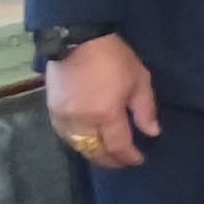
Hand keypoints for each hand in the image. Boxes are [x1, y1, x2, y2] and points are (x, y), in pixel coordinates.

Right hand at [43, 35, 154, 171]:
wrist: (77, 41)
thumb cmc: (114, 58)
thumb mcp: (139, 80)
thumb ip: (145, 109)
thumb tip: (152, 133)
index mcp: (106, 114)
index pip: (118, 146)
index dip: (128, 157)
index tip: (138, 160)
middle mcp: (82, 122)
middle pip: (95, 151)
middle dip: (110, 160)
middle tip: (122, 162)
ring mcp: (63, 117)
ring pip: (77, 147)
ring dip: (92, 153)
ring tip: (106, 155)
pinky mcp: (52, 110)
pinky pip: (64, 136)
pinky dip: (76, 143)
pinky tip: (86, 142)